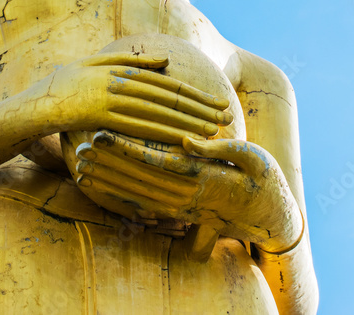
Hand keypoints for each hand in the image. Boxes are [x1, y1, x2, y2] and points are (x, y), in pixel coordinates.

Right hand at [21, 51, 232, 144]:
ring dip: (188, 122)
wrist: (35, 102)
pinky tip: (182, 142)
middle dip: (201, 108)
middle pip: (169, 98)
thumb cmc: (67, 83)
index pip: (169, 84)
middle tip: (226, 117)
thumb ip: (132, 61)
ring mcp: (112, 100)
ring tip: (213, 131)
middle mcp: (121, 83)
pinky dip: (163, 135)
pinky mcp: (102, 118)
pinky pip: (138, 128)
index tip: (218, 102)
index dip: (196, 94)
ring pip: (159, 113)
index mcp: (123, 70)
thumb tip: (166, 62)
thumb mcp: (98, 63)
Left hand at [73, 130, 302, 252]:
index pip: (156, 161)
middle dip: (107, 163)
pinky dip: (121, 196)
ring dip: (109, 180)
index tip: (101, 135)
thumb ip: (222, 149)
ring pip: (137, 193)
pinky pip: (146, 206)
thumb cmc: (266, 181)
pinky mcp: (182, 212)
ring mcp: (184, 207)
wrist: (274, 218)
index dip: (126, 148)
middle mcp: (189, 196)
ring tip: (82, 165)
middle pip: (139, 178)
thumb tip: (188, 140)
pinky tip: (103, 186)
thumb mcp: (255, 159)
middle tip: (79, 147)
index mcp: (204, 178)